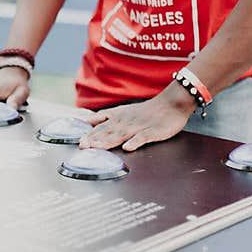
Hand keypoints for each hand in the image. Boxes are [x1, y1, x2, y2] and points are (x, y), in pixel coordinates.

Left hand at [79, 87, 195, 151]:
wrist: (172, 103)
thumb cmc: (148, 110)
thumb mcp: (123, 110)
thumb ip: (106, 116)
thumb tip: (88, 120)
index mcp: (119, 118)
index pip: (102, 127)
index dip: (90, 134)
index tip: (79, 142)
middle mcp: (126, 122)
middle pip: (108, 132)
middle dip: (95, 139)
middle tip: (83, 146)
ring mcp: (139, 127)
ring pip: (121, 134)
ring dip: (108, 141)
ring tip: (97, 148)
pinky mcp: (152, 132)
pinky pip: (142, 137)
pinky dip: (135, 142)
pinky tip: (127, 148)